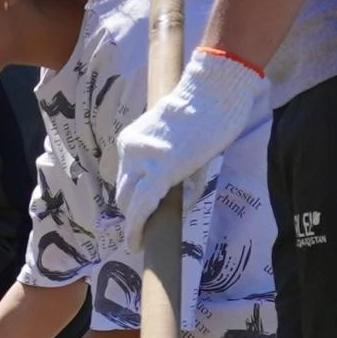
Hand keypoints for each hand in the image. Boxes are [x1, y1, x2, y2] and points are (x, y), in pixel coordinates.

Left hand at [110, 46, 272, 236]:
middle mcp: (130, 151)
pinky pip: (143, 206)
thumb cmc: (206, 113)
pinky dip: (137, 227)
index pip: (126, 177)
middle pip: (123, 191)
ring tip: (141, 239)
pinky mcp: (159, 172)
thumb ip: (177, 170)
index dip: (131, 199)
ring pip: (130, 202)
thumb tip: (183, 201)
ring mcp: (142, 161)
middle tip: (143, 230)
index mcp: (132, 141)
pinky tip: (137, 242)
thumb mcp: (181, 142)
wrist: (212, 95)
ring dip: (135, 222)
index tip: (135, 216)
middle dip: (132, 212)